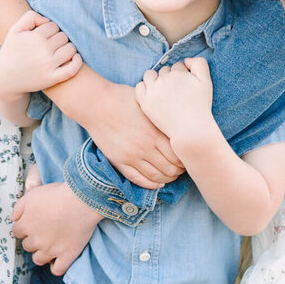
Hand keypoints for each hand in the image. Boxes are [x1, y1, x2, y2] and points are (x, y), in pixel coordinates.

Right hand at [0, 9, 81, 102]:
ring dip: (68, 48)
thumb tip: (48, 20)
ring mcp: (48, 66)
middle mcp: (42, 51)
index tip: (44, 36)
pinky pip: (72, 69)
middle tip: (51, 44)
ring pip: (71, 49)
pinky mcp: (52, 79)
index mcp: (35, 37)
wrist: (4, 79)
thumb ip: (30, 17)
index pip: (54, 26)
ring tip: (59, 51)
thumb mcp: (15, 30)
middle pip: (63, 36)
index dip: (50, 30)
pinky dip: (77, 62)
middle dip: (58, 38)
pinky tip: (75, 58)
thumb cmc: (11, 51)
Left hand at [11, 181, 101, 275]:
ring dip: (42, 253)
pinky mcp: (67, 255)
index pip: (17, 232)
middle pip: (28, 246)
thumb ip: (19, 207)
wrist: (82, 199)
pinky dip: (56, 266)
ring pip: (38, 259)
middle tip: (45, 230)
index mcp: (25, 225)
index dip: (25, 227)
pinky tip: (58, 258)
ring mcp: (51, 250)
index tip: (33, 222)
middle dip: (34, 239)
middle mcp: (36, 240)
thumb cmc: (58, 194)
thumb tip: (13, 218)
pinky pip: (57, 270)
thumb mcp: (33, 194)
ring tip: (51, 244)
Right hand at [51, 74, 183, 188]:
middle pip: (170, 168)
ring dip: (167, 179)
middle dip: (179, 171)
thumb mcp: (148, 106)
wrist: (97, 104)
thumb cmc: (123, 99)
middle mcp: (145, 148)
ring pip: (156, 177)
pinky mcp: (119, 161)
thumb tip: (177, 126)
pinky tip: (157, 183)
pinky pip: (138, 179)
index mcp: (154, 133)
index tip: (187, 157)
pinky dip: (150, 184)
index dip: (185, 159)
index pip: (178, 155)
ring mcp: (131, 156)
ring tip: (171, 176)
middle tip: (182, 169)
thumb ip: (162, 119)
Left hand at [135, 58, 213, 142]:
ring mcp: (153, 91)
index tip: (185, 86)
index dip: (183, 75)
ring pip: (150, 75)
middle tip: (176, 92)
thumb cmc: (201, 106)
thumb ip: (199, 64)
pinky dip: (145, 88)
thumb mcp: (206, 82)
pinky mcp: (145, 102)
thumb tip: (186, 60)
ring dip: (155, 79)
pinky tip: (153, 95)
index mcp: (178, 73)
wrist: (191, 130)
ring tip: (163, 91)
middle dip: (170, 78)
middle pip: (164, 71)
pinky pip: (139, 86)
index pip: (178, 66)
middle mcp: (164, 80)